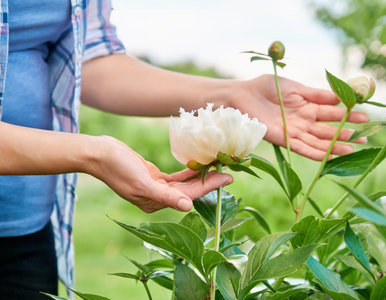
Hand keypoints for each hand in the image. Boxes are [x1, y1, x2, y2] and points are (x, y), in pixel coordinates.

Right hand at [89, 136, 232, 212]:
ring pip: (184, 184)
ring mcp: (155, 187)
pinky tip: (199, 166)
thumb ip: (165, 196)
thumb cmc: (118, 168)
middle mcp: (157, 198)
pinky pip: (175, 177)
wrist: (98, 153)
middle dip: (209, 182)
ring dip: (200, 176)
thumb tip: (187, 206)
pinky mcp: (153, 176)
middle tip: (229, 173)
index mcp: (154, 203)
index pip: (189, 195)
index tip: (227, 178)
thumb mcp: (142, 182)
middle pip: (189, 190)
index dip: (209, 186)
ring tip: (218, 168)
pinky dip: (188, 171)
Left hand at [235, 75, 368, 160]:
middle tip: (366, 135)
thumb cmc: (266, 87)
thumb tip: (340, 96)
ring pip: (319, 141)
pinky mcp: (283, 139)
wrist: (243, 96)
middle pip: (328, 129)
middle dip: (347, 132)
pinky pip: (302, 148)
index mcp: (307, 106)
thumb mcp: (295, 88)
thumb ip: (316, 94)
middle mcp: (303, 121)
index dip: (348, 114)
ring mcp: (294, 131)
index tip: (365, 116)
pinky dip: (316, 152)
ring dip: (335, 145)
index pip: (332, 112)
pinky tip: (330, 156)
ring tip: (353, 148)